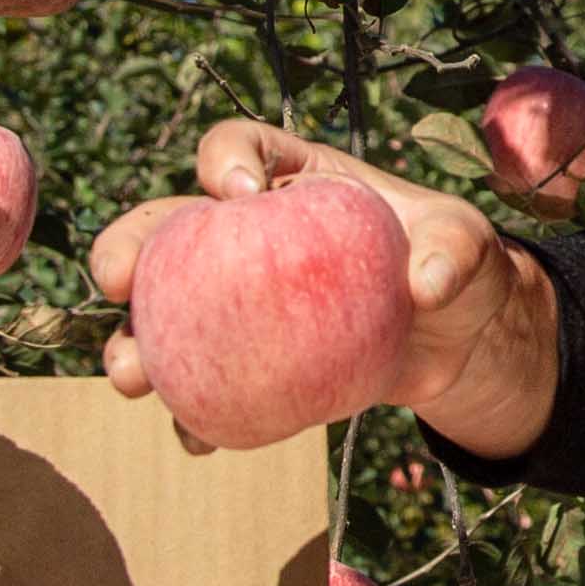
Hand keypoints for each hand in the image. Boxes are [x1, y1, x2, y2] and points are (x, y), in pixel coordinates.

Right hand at [91, 119, 559, 458]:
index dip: (225, 160)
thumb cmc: (456, 265)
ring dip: (135, 343)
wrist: (457, 338)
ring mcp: (241, 301)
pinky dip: (196, 412)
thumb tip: (426, 283)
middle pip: (167, 227)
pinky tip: (198, 439)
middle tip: (116, 280)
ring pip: (166, 313)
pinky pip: (209, 383)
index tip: (240, 195)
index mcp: (293, 179)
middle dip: (127, 246)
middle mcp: (249, 235)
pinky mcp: (252, 361)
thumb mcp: (468, 244)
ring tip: (130, 376)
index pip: (239, 146)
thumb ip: (454, 250)